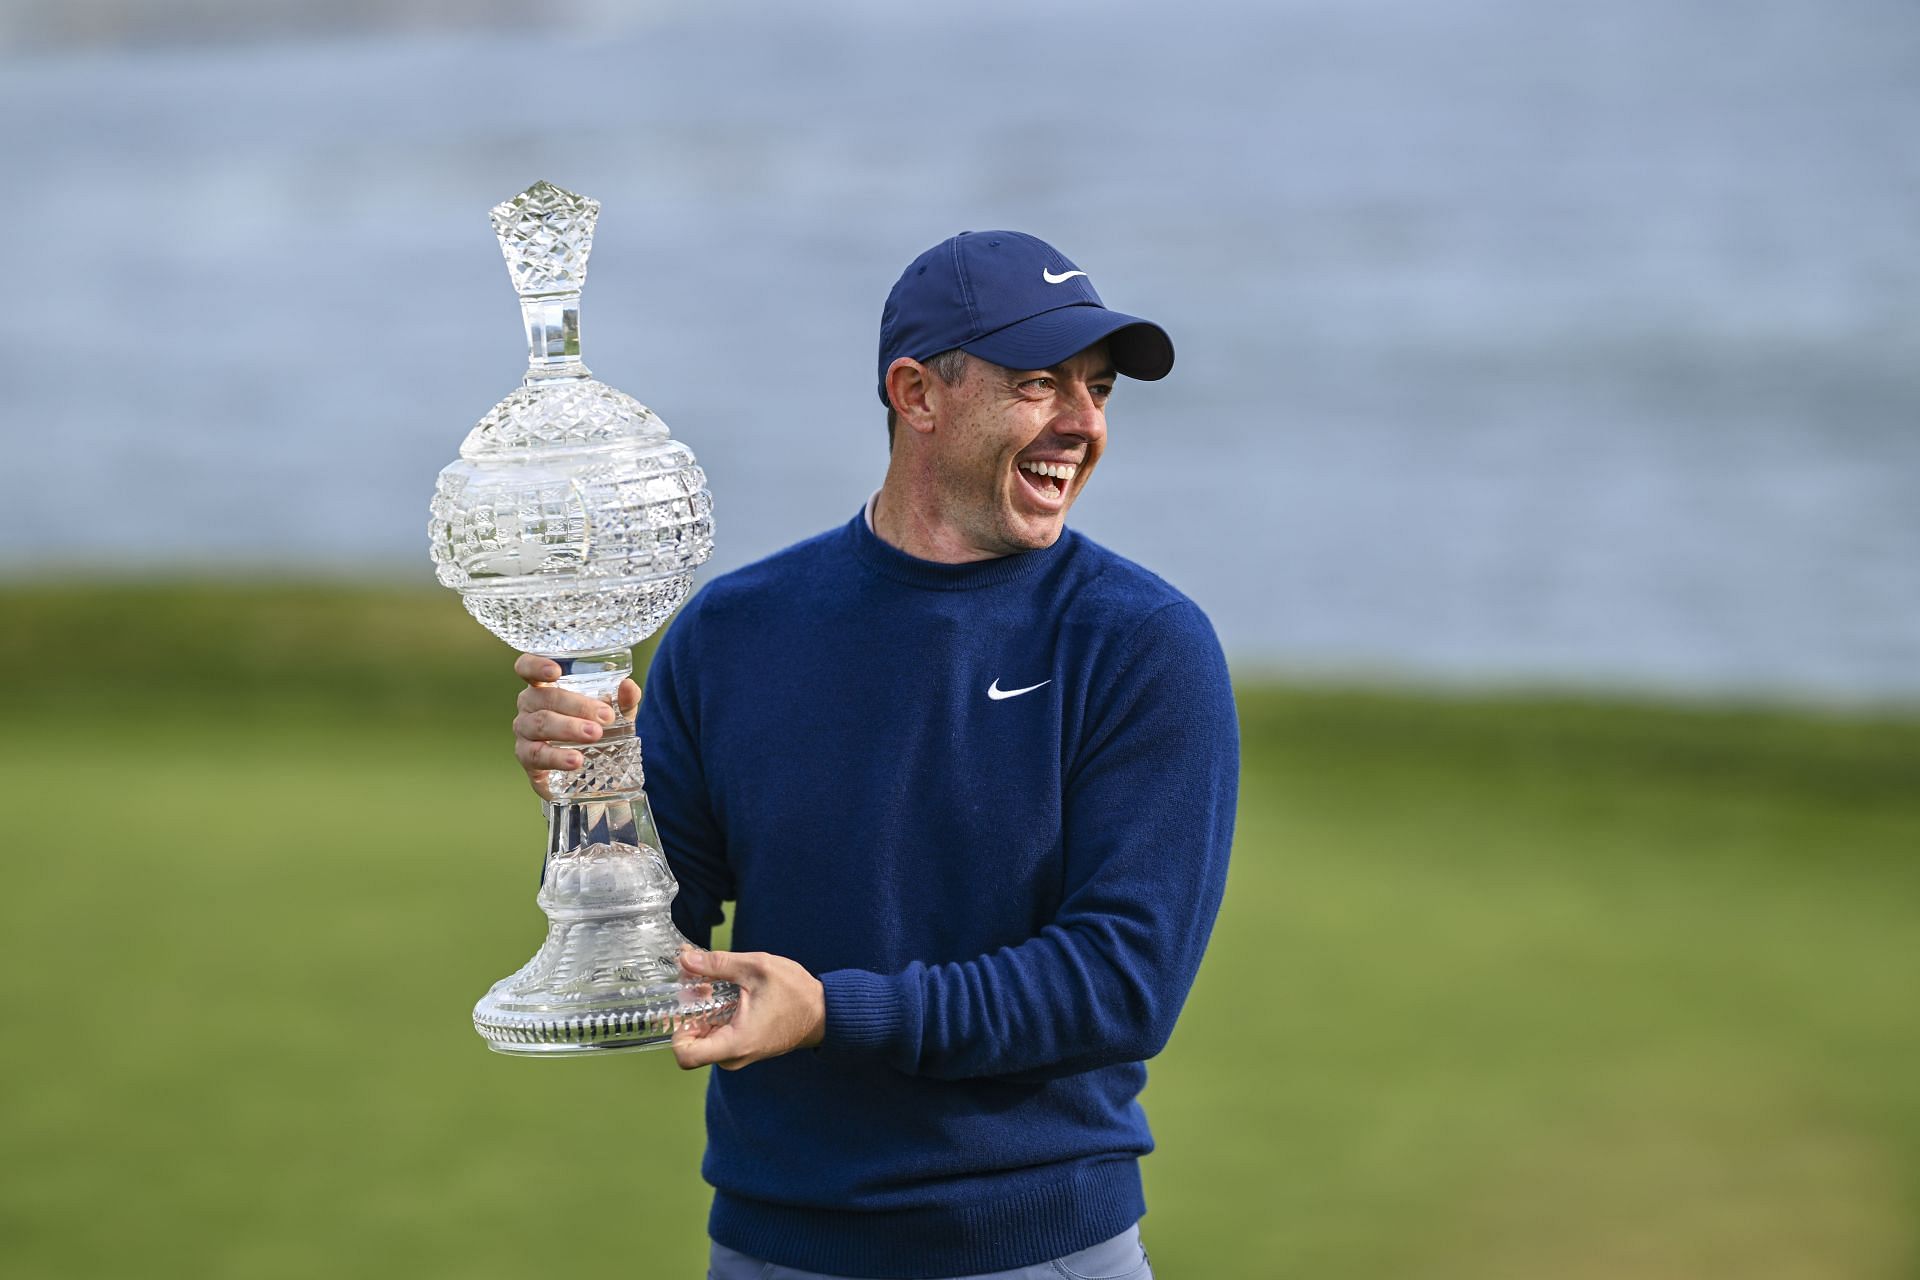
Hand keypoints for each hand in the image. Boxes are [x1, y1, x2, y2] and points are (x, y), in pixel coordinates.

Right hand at [511, 653, 640, 800]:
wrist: (587, 770)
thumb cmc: (593, 729)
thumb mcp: (612, 714)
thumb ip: (622, 700)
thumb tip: (629, 686)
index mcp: (544, 686)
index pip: (527, 667)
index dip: (536, 665)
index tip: (556, 671)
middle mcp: (529, 705)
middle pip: (544, 697)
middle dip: (577, 705)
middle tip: (606, 716)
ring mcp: (524, 731)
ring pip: (540, 724)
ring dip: (568, 728)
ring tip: (594, 735)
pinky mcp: (526, 757)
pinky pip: (536, 755)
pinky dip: (557, 757)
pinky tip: (576, 759)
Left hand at [672, 948, 825, 1070]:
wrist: (824, 1013)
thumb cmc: (796, 993)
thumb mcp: (756, 968)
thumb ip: (717, 964)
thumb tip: (684, 958)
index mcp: (735, 1042)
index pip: (685, 1055)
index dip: (675, 1029)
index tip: (683, 1002)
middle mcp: (733, 1056)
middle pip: (690, 1041)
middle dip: (688, 1009)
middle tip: (697, 979)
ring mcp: (737, 1054)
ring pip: (702, 1036)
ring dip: (700, 1008)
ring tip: (711, 980)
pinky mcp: (741, 1048)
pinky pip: (716, 1034)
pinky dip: (712, 1013)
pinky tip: (723, 990)